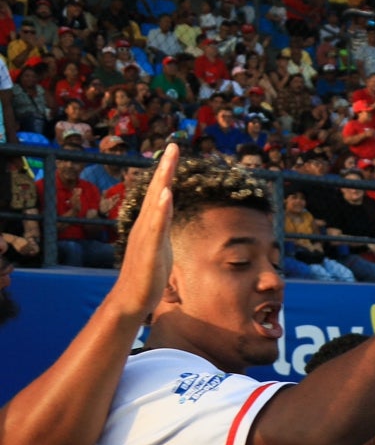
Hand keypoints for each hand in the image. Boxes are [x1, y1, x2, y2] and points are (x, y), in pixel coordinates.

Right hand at [107, 143, 177, 318]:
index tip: (173, 151)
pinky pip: (156, 226)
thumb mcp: (160, 246)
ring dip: (163, 183)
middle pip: (157, 191)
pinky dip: (161, 209)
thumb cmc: (147, 275)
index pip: (160, 194)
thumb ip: (162, 229)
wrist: (131, 298)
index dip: (167, 173)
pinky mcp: (149, 249)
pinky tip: (166, 195)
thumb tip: (166, 216)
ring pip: (156, 205)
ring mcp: (146, 236)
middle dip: (165, 168)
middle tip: (173, 146)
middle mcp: (145, 225)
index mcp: (150, 225)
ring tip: (169, 162)